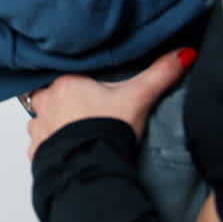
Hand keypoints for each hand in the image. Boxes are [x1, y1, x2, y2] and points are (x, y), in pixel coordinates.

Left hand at [26, 47, 195, 160]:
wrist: (95, 169)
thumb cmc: (111, 129)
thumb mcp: (138, 97)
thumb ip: (160, 73)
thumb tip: (184, 52)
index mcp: (65, 84)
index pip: (61, 73)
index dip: (71, 79)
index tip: (81, 87)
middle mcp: (46, 104)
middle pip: (46, 95)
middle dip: (57, 101)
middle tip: (77, 109)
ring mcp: (39, 129)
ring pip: (40, 121)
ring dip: (51, 124)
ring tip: (70, 131)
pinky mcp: (37, 153)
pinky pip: (37, 147)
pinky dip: (47, 148)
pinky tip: (62, 151)